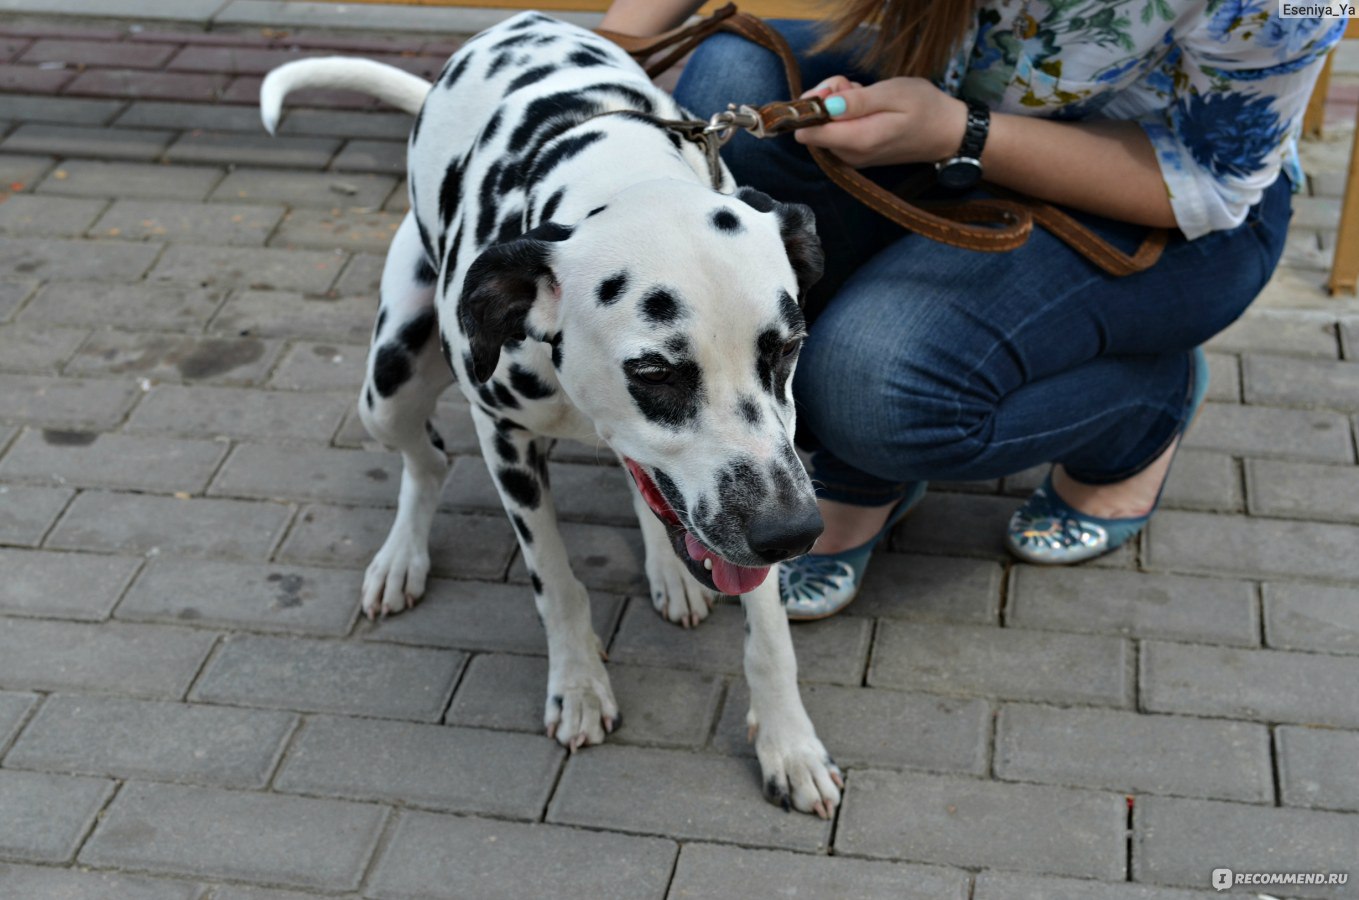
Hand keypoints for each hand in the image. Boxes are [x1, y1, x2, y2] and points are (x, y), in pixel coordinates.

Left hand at [796, 76, 968, 167]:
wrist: (947, 133)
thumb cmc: (924, 108)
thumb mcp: (893, 94)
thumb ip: (857, 102)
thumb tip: (825, 105)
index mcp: (857, 141)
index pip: (807, 133)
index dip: (812, 107)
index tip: (833, 90)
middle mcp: (848, 156)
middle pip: (813, 128)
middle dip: (827, 101)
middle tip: (854, 87)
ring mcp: (851, 158)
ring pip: (824, 128)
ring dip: (838, 105)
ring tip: (867, 96)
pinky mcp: (855, 155)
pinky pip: (837, 132)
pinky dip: (846, 115)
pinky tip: (868, 107)